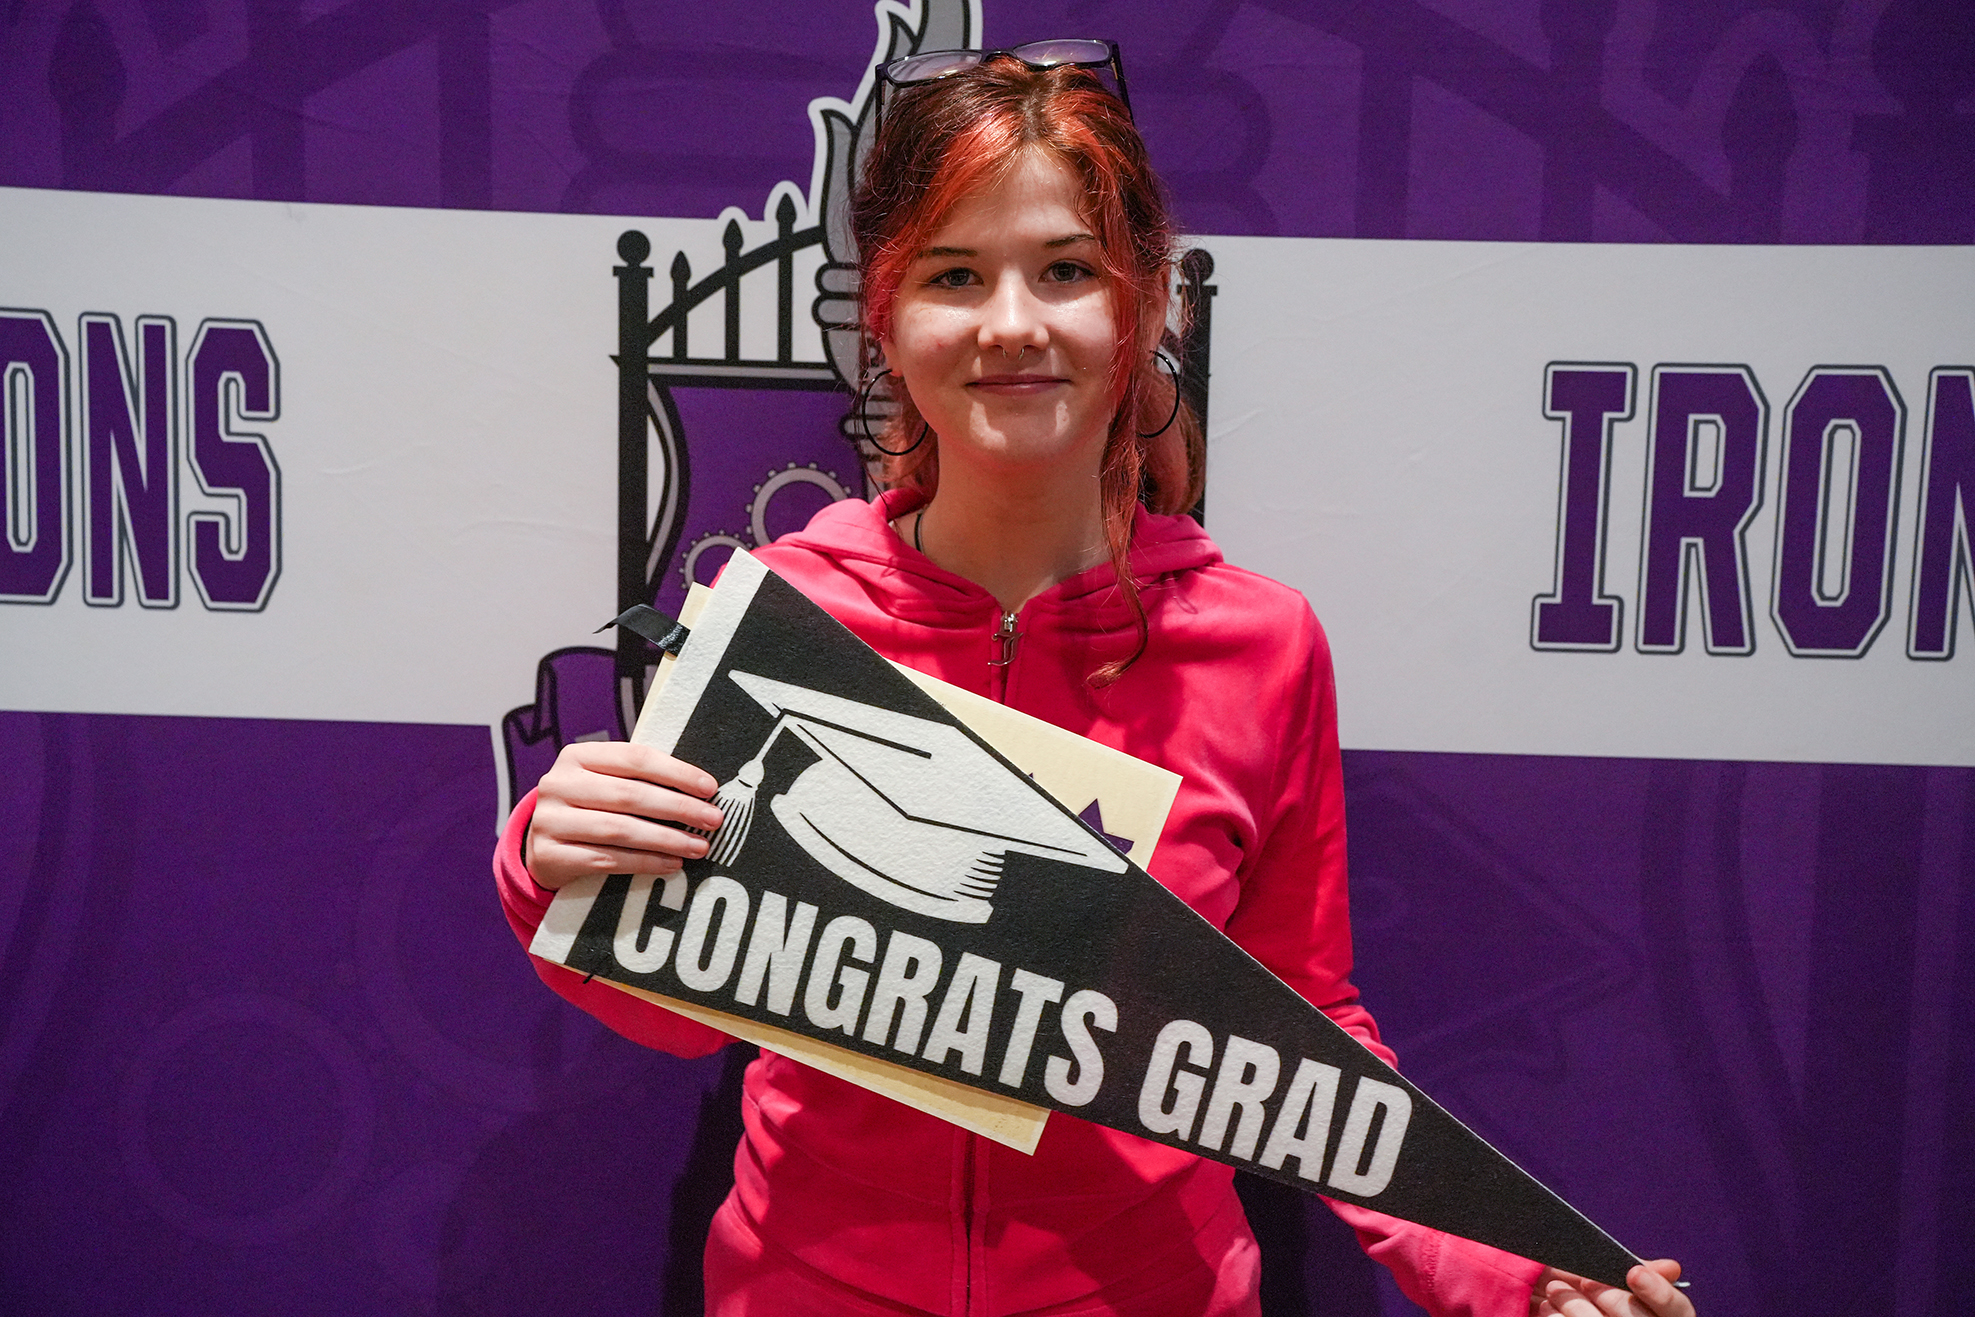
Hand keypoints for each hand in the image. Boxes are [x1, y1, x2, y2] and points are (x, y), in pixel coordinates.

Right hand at [525, 741, 721, 888]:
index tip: (710, 788)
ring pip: (618, 829)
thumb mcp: (606, 785)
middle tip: (713, 820)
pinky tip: (671, 863)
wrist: (543, 848)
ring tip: (698, 846)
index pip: (635, 757)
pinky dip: (643, 862)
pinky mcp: (547, 855)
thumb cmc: (590, 809)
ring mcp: (548, 820)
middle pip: (629, 794)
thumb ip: (641, 780)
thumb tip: (702, 789)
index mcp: (577, 755)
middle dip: (678, 808)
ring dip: (666, 839)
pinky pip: (605, 859)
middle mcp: (558, 783)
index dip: (676, 772)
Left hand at [1532, 1260, 1691, 1316]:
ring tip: (1555, 1289)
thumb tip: (1671, 1268)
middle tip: (1585, 1280)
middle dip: (1612, 1297)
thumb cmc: (1588, 1291)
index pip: (1678, 1310)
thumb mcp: (1613, 1279)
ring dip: (1577, 1306)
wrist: (1548, 1299)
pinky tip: (1551, 1309)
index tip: (1633, 1273)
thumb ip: (1642, 1273)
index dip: (1659, 1292)